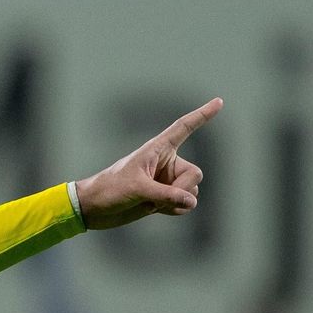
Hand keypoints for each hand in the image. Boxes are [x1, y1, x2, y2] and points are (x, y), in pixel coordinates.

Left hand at [73, 98, 221, 229]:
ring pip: (192, 192)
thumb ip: (166, 195)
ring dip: (175, 203)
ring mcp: (166, 182)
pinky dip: (174, 210)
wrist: (93, 209)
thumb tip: (192, 202)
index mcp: (157, 149)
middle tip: (157, 198)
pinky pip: (185, 205)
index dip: (201, 115)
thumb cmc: (109, 190)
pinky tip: (153, 210)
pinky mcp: (164, 198)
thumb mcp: (137, 189)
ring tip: (149, 203)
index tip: (219, 101)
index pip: (183, 128)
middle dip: (182, 190)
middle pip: (195, 175)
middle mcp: (166, 164)